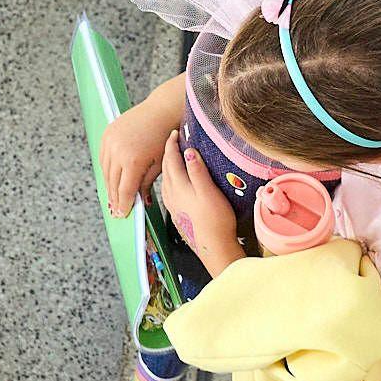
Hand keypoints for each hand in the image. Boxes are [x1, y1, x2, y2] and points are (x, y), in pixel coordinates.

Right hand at [99, 102, 171, 216]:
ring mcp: (110, 141)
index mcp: (133, 161)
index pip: (124, 190)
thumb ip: (146, 184)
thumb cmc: (165, 137)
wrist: (161, 110)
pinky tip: (112, 178)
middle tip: (116, 211)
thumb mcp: (160, 164)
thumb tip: (141, 202)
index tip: (123, 215)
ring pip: (106, 171)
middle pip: (112, 183)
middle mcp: (118, 151)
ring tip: (113, 197)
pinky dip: (107, 169)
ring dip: (109, 185)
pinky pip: (103, 158)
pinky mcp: (107, 134)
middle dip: (115, 198)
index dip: (124, 204)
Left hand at [155, 133, 240, 272]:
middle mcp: (172, 195)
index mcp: (179, 187)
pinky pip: (168, 190)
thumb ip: (197, 171)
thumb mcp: (208, 192)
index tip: (174, 132)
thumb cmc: (216, 220)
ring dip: (167, 166)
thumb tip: (188, 151)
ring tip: (172, 157)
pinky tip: (174, 182)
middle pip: (165, 168)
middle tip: (172, 140)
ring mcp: (173, 205)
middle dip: (167, 152)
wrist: (213, 248)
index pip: (171, 159)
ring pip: (165, 179)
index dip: (172, 144)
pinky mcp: (177, 214)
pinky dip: (169, 179)